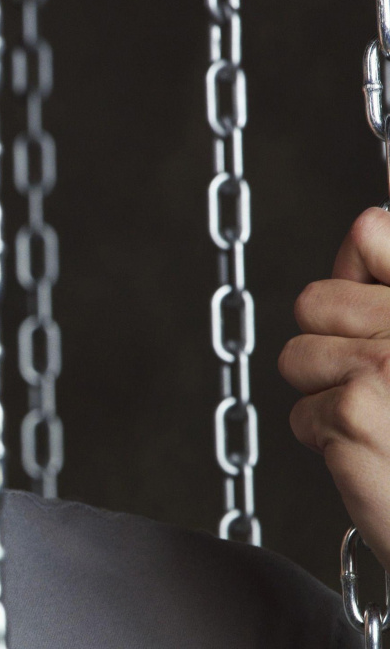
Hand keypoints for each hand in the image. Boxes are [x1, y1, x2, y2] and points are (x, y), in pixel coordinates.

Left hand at [281, 206, 389, 567]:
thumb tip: (366, 224)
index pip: (370, 232)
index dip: (358, 273)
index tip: (373, 300)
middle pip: (314, 301)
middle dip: (333, 345)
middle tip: (385, 385)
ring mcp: (388, 368)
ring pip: (298, 357)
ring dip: (329, 395)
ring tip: (384, 422)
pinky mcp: (355, 417)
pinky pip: (303, 413)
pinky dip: (331, 442)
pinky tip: (381, 456)